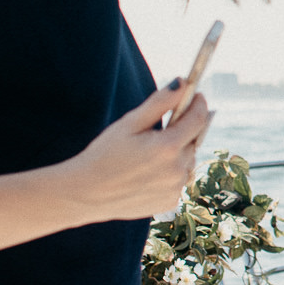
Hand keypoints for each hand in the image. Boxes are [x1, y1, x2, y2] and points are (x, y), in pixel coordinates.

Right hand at [59, 80, 213, 223]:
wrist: (84, 194)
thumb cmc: (104, 154)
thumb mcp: (129, 123)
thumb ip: (159, 102)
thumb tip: (182, 83)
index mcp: (168, 147)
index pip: (198, 119)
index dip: (198, 104)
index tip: (196, 95)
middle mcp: (177, 170)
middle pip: (193, 140)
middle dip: (184, 130)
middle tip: (164, 127)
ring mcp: (174, 188)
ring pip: (187, 161)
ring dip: (178, 153)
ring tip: (151, 154)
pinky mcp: (169, 202)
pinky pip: (178, 180)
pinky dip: (170, 173)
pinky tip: (148, 173)